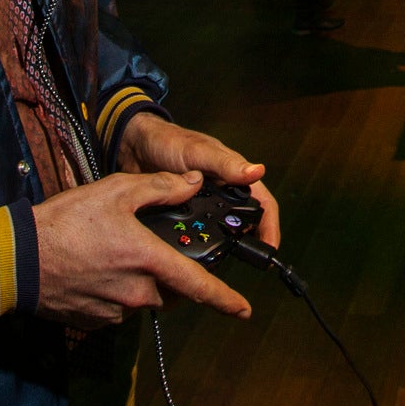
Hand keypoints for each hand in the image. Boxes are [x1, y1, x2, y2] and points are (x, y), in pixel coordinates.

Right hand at [33, 171, 251, 329]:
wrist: (18, 259)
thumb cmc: (67, 222)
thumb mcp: (116, 191)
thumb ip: (160, 188)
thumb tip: (192, 184)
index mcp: (149, 261)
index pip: (199, 286)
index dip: (226, 299)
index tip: (244, 310)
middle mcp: (138, 294)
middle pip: (170, 289)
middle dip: (170, 273)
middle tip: (152, 249)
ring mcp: (115, 311)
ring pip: (143, 298)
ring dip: (141, 280)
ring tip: (115, 253)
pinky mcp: (95, 321)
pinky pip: (118, 307)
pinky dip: (117, 290)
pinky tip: (97, 268)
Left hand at [118, 112, 279, 248]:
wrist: (134, 147)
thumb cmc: (169, 141)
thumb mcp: (198, 153)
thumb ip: (226, 164)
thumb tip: (257, 171)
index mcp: (234, 176)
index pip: (262, 204)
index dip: (269, 227)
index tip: (270, 249)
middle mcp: (224, 192)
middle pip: (245, 223)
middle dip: (249, 243)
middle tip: (245, 263)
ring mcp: (204, 205)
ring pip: (222, 231)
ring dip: (223, 246)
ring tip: (218, 264)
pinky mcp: (185, 215)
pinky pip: (198, 234)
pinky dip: (198, 244)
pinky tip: (192, 257)